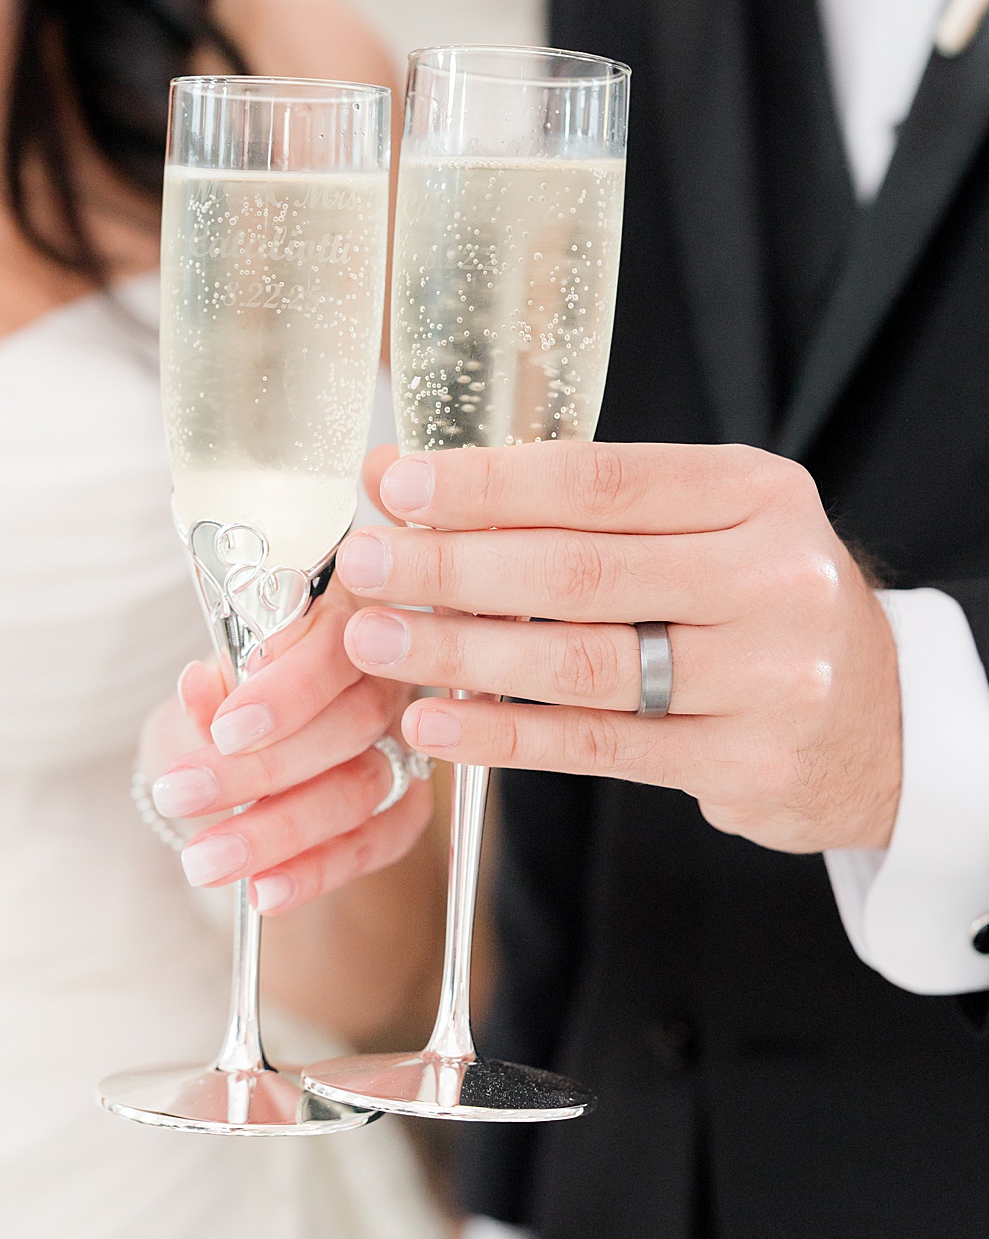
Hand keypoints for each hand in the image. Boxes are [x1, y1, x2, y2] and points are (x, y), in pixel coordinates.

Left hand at [146, 577, 432, 913]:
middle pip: (351, 723)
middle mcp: (380, 678)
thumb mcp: (190, 703)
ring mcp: (400, 744)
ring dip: (279, 831)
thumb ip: (202, 701)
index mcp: (334, 625)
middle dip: (262, 769)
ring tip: (204, 861)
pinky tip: (266, 893)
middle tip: (181, 797)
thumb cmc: (208, 719)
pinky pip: (380, 843)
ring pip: (361, 788)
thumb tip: (199, 684)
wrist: (224, 774)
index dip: (284, 693)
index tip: (225, 731)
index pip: (329, 650)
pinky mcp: (404, 804)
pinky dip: (320, 870)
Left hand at [334, 441, 900, 851]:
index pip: (600, 482)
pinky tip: (433, 721)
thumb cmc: (744, 603)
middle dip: (453, 568)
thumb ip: (555, 503)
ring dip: (461, 652)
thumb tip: (396, 476)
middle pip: (580, 572)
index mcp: (754, 495)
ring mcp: (767, 678)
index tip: (398, 487)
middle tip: (362, 564)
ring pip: (583, 664)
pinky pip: (598, 746)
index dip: (489, 485)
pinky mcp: (746, 762)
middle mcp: (772, 579)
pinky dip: (505, 735)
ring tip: (372, 641)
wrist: (876, 720)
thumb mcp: (686, 527)